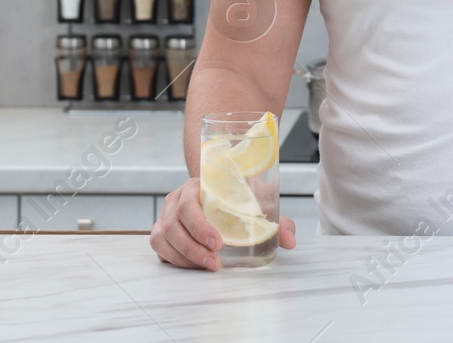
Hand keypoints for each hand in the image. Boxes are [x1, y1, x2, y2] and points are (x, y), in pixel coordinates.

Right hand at [149, 177, 297, 269]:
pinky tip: (195, 265)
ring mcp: (165, 217)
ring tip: (208, 266)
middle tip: (215, 262)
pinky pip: (161, 250)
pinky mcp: (162, 234)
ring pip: (164, 238)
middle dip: (194, 247)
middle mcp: (175, 200)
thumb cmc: (234, 199)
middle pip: (174, 224)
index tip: (219, 243)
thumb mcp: (254, 204)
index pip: (189, 204)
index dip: (200, 225)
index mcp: (196, 186)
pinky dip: (177, 260)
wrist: (215, 193)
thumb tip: (291, 240)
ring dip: (185, 256)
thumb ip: (275, 221)